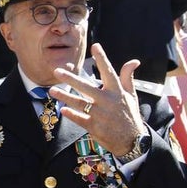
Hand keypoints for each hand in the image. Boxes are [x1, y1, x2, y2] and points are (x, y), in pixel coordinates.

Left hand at [50, 42, 145, 156]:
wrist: (132, 141)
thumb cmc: (129, 115)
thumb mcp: (131, 95)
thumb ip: (128, 77)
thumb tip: (134, 61)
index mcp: (117, 91)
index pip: (109, 72)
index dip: (102, 59)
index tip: (95, 46)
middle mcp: (108, 101)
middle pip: (87, 87)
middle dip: (71, 79)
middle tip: (57, 71)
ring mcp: (101, 115)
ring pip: (79, 103)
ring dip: (65, 96)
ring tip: (52, 91)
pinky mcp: (95, 127)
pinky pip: (80, 118)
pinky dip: (71, 114)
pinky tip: (62, 109)